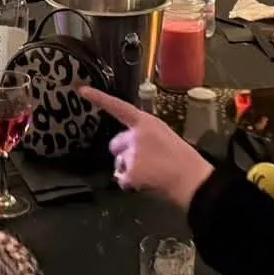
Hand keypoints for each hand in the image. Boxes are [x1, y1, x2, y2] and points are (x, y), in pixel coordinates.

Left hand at [83, 88, 214, 213]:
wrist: (190, 178)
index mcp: (145, 122)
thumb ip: (144, 135)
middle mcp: (134, 135)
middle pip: (115, 144)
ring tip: (151, 173)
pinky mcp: (130, 172)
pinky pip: (122, 180)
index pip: (118, 107)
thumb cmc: (182, 157)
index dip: (100, 98)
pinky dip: (131, 184)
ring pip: (119, 164)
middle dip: (123, 153)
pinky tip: (146, 183)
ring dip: (129, 169)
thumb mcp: (163, 135)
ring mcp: (131, 154)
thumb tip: (130, 148)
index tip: (82, 90)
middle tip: (144, 162)